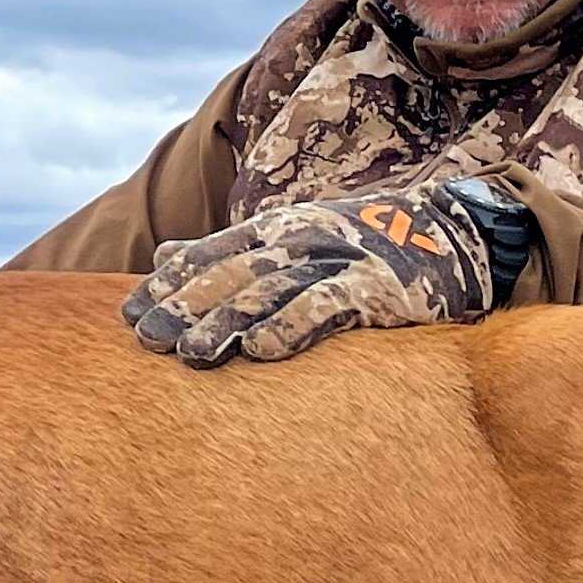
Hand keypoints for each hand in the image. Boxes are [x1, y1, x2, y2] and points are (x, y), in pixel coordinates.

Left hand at [124, 179, 527, 366]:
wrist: (453, 229)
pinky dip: (293, 326)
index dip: (170, 284)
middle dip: (186, 305)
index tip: (130, 315)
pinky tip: (263, 351)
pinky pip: (328, 306)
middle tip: (147, 340)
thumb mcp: (290, 235)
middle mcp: (300, 239)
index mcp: (275, 228)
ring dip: (227, 321)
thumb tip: (162, 255)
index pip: (210, 255)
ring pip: (271, 290)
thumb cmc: (361, 242)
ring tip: (189, 355)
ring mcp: (338, 261)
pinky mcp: (376, 288)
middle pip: (231, 273)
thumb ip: (226, 251)